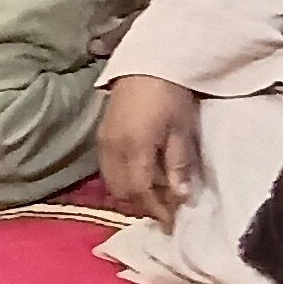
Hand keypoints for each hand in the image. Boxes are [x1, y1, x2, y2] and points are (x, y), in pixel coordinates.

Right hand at [96, 75, 205, 226]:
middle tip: (163, 211)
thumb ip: (178, 164)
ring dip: (129, 195)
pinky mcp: (101, 135)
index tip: (171, 222)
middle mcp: (112, 150)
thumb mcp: (181, 129)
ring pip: (111, 182)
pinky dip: (121, 180)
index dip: (155, 210)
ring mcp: (103, 142)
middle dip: (141, 206)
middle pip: (122, 192)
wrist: (148, 61)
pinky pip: (107, 169)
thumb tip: (180, 197)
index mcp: (134, 149)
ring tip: (151, 197)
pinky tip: (137, 177)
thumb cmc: (170, 94)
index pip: (141, 192)